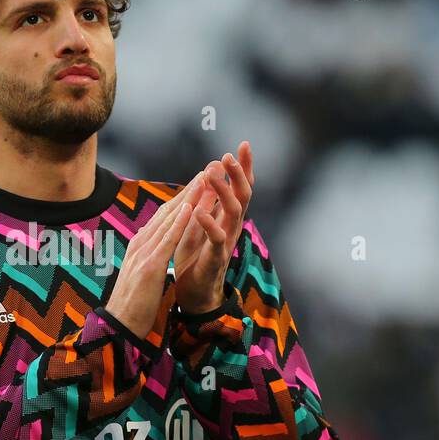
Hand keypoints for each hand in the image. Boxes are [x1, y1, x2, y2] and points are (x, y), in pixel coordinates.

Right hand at [104, 170, 208, 338]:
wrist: (119, 327)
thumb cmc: (132, 306)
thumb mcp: (142, 275)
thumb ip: (147, 257)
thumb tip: (153, 246)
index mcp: (140, 247)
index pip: (165, 217)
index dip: (183, 198)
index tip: (200, 183)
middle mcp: (141, 244)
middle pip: (168, 211)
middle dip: (190, 190)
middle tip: (208, 169)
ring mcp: (143, 254)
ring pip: (169, 219)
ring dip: (188, 197)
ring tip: (206, 178)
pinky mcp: (149, 267)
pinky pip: (167, 240)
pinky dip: (179, 222)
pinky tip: (191, 207)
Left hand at [172, 141, 253, 314]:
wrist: (193, 295)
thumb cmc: (194, 258)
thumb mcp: (199, 224)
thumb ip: (207, 201)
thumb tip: (209, 172)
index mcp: (227, 217)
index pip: (240, 187)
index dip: (244, 167)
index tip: (243, 144)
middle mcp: (232, 227)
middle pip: (243, 196)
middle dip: (237, 174)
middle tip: (228, 156)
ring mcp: (226, 243)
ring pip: (233, 213)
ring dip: (223, 191)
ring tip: (211, 173)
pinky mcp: (215, 259)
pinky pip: (216, 239)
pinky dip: (209, 224)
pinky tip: (199, 211)